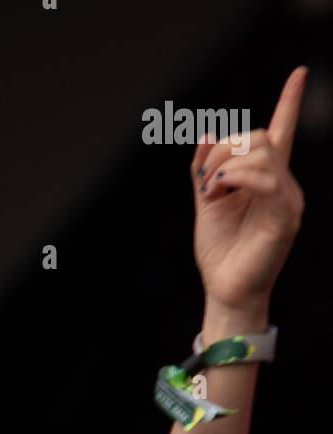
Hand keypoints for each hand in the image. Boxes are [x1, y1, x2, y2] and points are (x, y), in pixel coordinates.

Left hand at [190, 67, 306, 315]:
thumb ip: (204, 169)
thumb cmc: (219, 251)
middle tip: (205, 181)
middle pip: (260, 137)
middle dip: (225, 149)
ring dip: (227, 164)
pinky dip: (239, 177)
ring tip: (212, 191)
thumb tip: (203, 133)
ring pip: (263, 152)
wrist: (225, 289)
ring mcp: (286, 199)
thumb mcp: (206, 202)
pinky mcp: (285, 217)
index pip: (282, 133)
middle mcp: (281, 184)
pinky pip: (268, 180)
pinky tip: (221, 190)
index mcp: (264, 179)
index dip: (291, 102)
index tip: (299, 73)